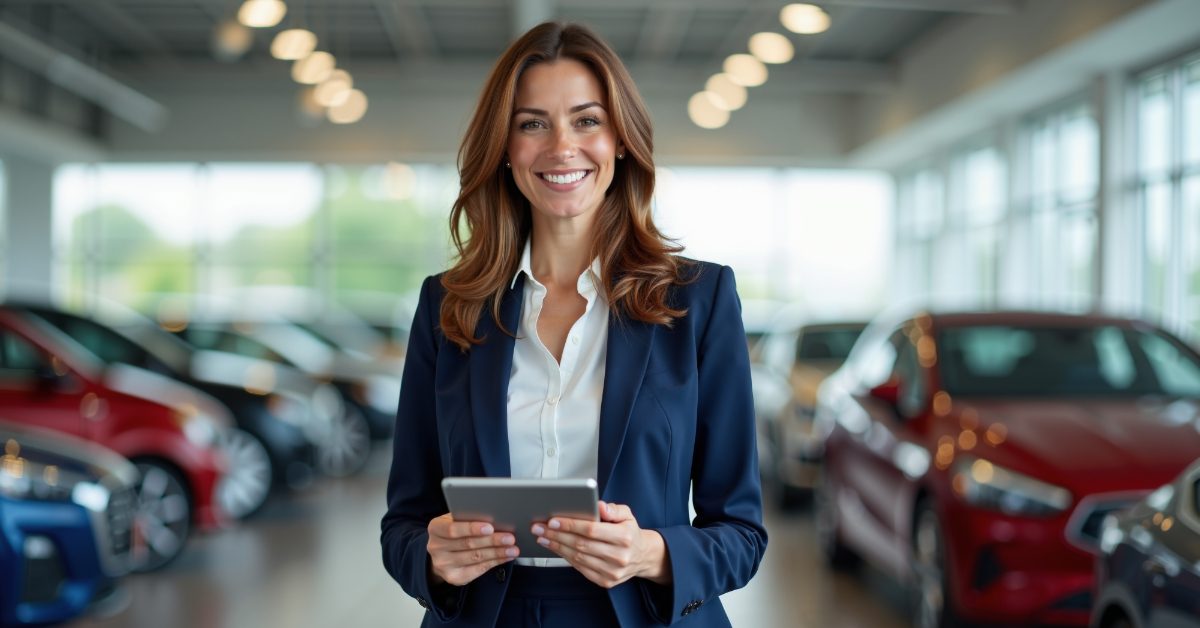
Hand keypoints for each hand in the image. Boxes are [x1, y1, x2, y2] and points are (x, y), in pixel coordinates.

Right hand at [426, 513, 518, 585]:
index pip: (453, 529)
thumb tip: (494, 516)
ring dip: (497, 553)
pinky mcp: (454, 577)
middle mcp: (436, 548)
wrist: (440, 554)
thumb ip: (467, 517)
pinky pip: (479, 569)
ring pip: (476, 557)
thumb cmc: (453, 532)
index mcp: (435, 528)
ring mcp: (444, 565)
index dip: (472, 528)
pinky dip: (495, 562)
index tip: (490, 527)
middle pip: (468, 544)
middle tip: (510, 537)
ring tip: (513, 548)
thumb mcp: (454, 520)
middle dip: (492, 540)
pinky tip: (506, 556)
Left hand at [531, 500, 671, 588]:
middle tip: (540, 528)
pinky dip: (565, 558)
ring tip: (543, 537)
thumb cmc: (630, 532)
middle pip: (581, 545)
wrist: (642, 556)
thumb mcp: (627, 514)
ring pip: (578, 558)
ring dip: (557, 547)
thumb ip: (612, 509)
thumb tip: (598, 506)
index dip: (570, 525)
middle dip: (557, 535)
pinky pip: (580, 568)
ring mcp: (612, 572)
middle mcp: (619, 556)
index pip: (591, 530)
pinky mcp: (606, 581)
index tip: (553, 520)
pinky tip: (556, 548)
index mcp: (625, 537)